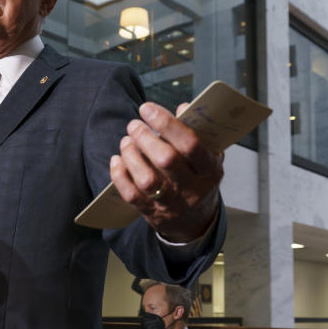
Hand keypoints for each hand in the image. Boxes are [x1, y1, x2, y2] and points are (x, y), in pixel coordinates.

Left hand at [110, 102, 223, 241]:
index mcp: (210, 170)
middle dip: (145, 137)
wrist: (194, 220)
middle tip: (133, 124)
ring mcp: (171, 203)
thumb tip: (181, 108)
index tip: (147, 108)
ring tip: (126, 141)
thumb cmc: (198, 178)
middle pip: (166, 159)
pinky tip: (117, 159)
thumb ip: (197, 132)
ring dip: (131, 155)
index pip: (190, 143)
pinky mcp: (151, 212)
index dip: (167, 123)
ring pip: (147, 179)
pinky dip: (119, 174)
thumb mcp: (207, 156)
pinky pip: (131, 194)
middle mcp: (192, 189)